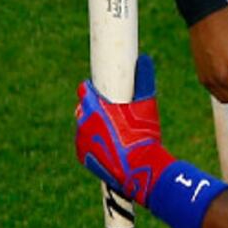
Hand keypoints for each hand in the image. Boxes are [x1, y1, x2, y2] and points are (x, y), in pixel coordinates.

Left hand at [76, 52, 174, 202]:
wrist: (140, 169)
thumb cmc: (144, 136)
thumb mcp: (147, 106)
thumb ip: (144, 81)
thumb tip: (145, 58)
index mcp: (94, 107)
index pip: (84, 90)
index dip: (93, 90)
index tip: (101, 91)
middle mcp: (82, 122)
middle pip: (84, 110)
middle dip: (95, 111)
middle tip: (114, 116)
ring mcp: (81, 140)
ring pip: (84, 128)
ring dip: (95, 128)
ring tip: (115, 134)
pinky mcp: (82, 156)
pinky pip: (86, 145)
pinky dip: (95, 144)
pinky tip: (111, 147)